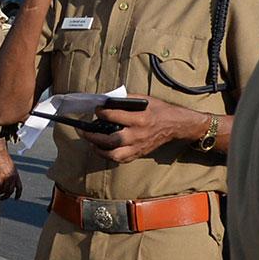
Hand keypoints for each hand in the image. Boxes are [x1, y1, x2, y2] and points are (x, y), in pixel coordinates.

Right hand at [0, 143, 21, 199]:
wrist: (0, 152)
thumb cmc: (3, 157)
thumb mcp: (11, 166)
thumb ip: (10, 173)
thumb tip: (7, 178)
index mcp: (16, 175)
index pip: (19, 187)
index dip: (18, 194)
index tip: (16, 198)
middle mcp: (13, 177)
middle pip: (11, 191)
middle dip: (6, 196)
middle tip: (2, 198)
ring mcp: (7, 177)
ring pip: (4, 191)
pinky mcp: (0, 176)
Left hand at [85, 98, 199, 164]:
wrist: (174, 124)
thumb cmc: (158, 110)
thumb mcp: (144, 100)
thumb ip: (126, 100)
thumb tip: (107, 101)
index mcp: (139, 119)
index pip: (114, 116)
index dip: (101, 113)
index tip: (95, 110)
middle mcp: (138, 135)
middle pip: (111, 140)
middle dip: (93, 136)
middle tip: (83, 130)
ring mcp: (138, 146)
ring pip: (114, 154)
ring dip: (99, 150)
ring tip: (90, 142)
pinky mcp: (139, 153)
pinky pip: (121, 159)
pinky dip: (109, 156)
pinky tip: (102, 149)